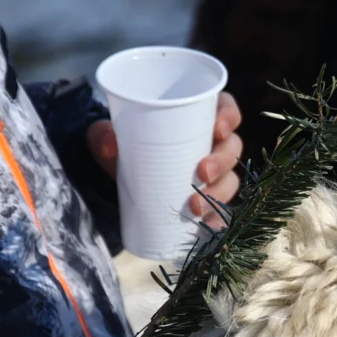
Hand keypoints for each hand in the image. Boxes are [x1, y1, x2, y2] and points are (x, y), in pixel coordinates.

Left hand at [87, 92, 243, 228]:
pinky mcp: (205, 199)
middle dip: (222, 161)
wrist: (118, 175)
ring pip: (229, 180)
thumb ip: (104, 134)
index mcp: (198, 117)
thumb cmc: (124, 143)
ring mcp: (212, 173)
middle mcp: (211, 143)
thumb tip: (109, 146)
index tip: (217, 128)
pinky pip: (220, 210)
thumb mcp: (108, 134)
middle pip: (232, 147)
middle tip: (202, 173)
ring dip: (219, 193)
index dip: (229, 116)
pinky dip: (217, 219)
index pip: (226, 109)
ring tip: (195, 206)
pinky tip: (208, 227)